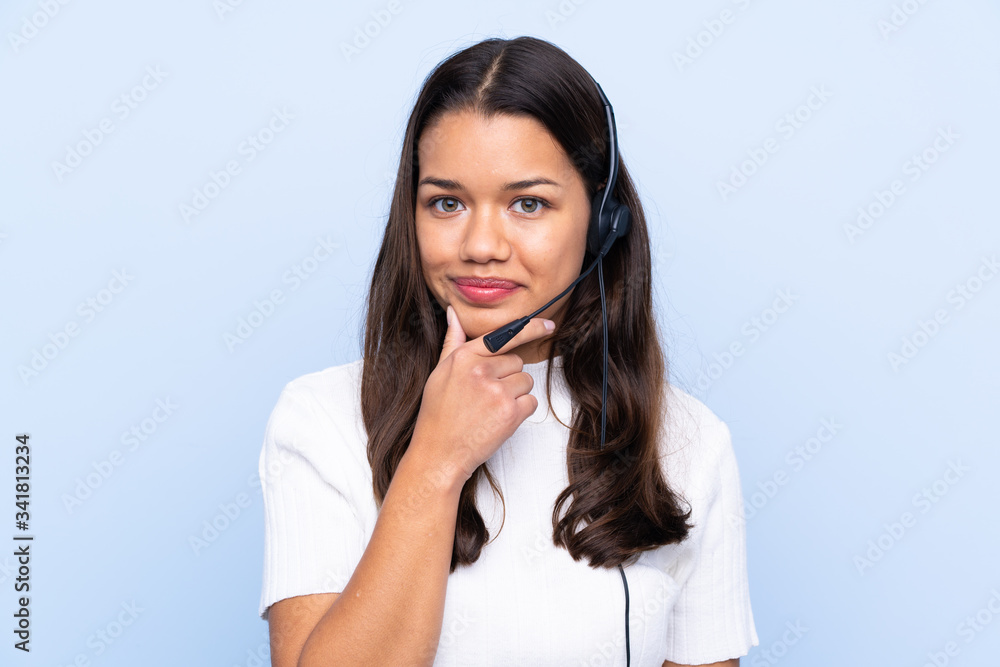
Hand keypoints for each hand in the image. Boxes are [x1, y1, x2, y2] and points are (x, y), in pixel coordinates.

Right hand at [409, 304, 555, 485]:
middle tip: (486, 396)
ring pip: (525, 381)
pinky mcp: (510, 412)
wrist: (439, 453)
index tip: (548, 325)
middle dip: (507, 376)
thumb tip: (454, 313)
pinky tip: (499, 420)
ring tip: (490, 409)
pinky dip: (520, 412)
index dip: (531, 328)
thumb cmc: (438, 415)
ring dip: (515, 394)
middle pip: (517, 361)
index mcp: (464, 357)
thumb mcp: (439, 372)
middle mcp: (480, 370)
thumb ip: (452, 341)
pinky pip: (531, 402)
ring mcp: (496, 391)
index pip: (504, 335)